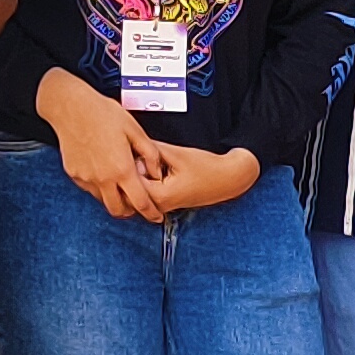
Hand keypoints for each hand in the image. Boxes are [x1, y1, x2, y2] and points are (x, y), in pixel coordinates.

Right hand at [39, 68, 166, 217]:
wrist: (71, 107)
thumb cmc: (102, 113)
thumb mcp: (135, 130)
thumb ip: (149, 154)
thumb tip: (156, 172)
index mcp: (122, 168)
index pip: (140, 202)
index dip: (151, 213)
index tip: (155, 217)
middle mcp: (103, 178)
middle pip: (119, 211)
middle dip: (130, 212)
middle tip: (137, 205)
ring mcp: (86, 178)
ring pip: (103, 201)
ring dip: (114, 198)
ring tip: (120, 183)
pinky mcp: (74, 174)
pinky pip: (90, 189)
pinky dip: (99, 187)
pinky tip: (104, 171)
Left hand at [140, 143, 261, 213]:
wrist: (227, 179)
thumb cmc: (207, 168)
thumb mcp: (176, 153)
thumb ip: (150, 151)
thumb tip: (131, 148)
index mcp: (159, 196)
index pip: (128, 180)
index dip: (126, 162)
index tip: (128, 150)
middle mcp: (158, 206)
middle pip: (130, 188)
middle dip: (130, 170)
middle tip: (136, 152)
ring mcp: (161, 207)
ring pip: (137, 190)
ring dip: (138, 175)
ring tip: (146, 159)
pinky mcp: (165, 202)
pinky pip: (146, 191)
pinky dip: (146, 179)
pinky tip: (153, 166)